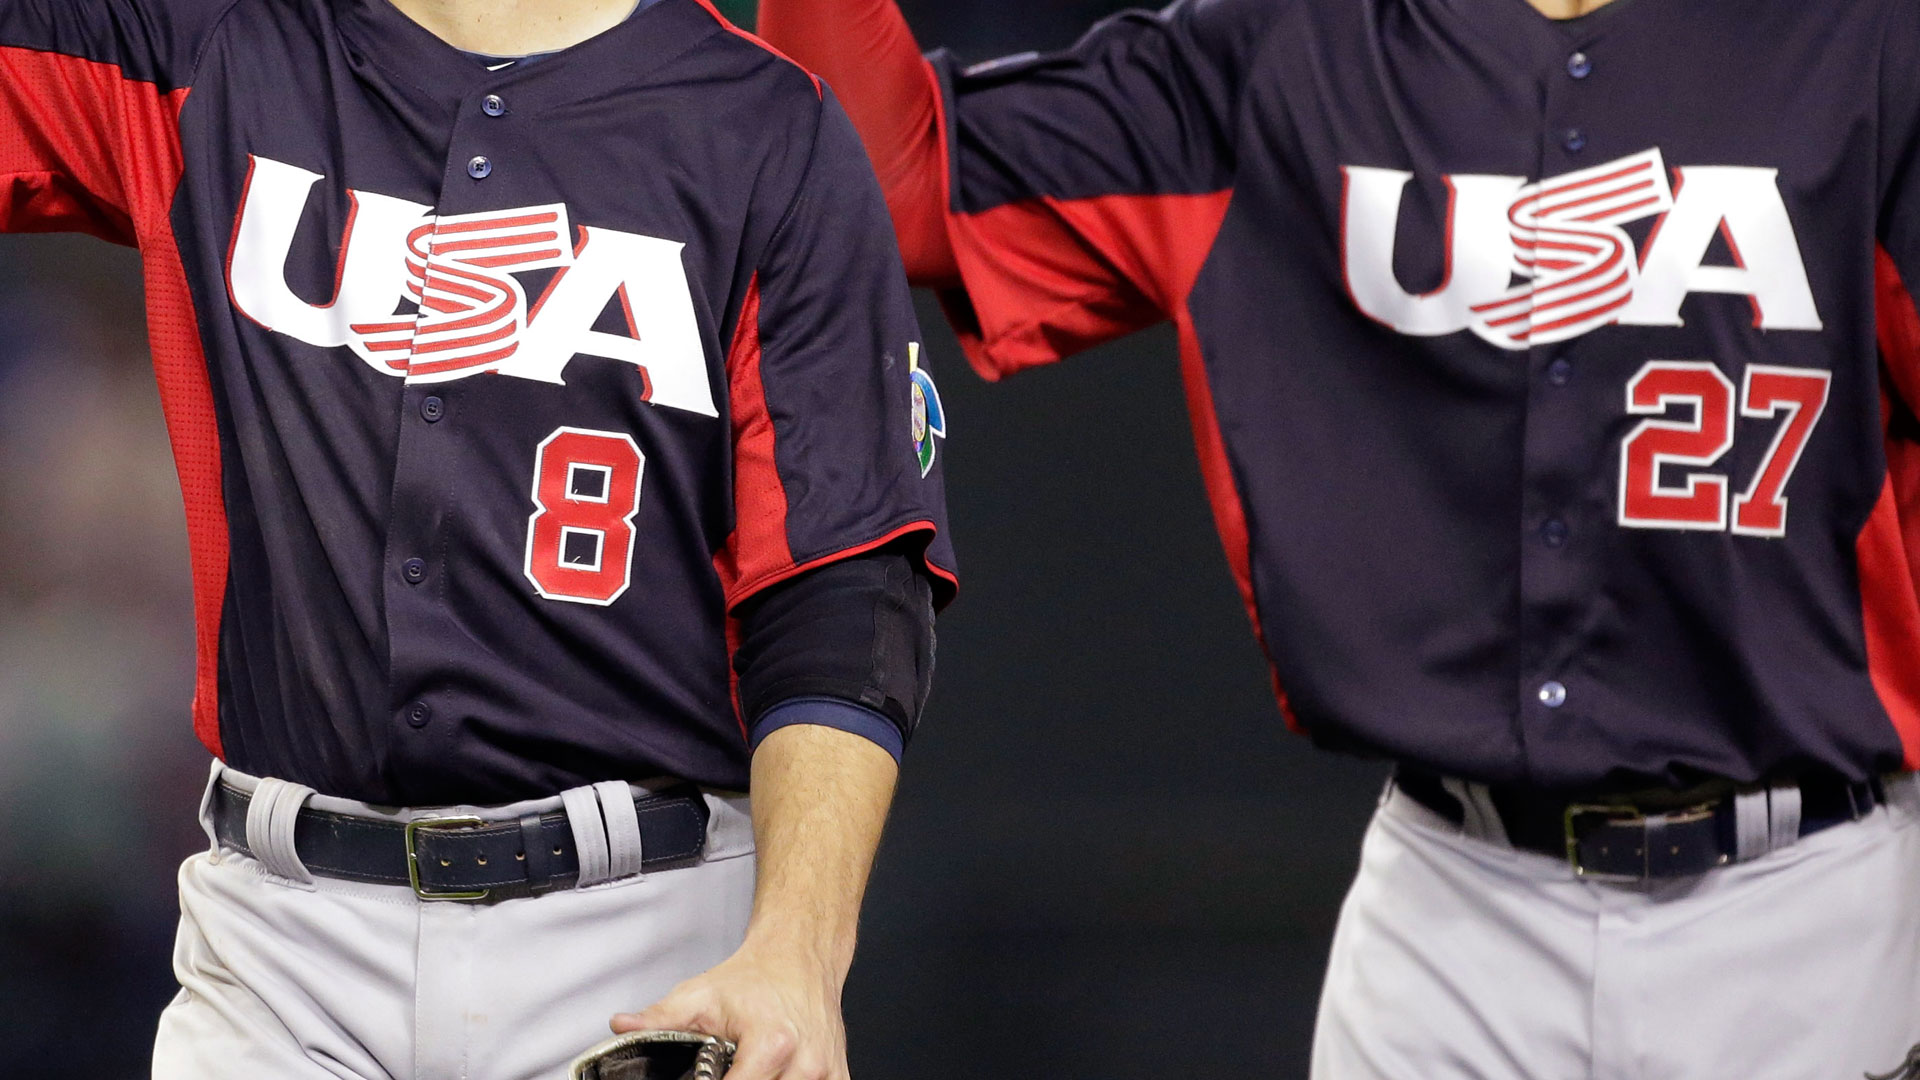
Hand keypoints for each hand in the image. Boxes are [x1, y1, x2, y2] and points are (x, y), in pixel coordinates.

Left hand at [611, 941, 848, 1079]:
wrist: (800, 957)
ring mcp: (825, 1074)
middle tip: (718, 1071)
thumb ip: (659, 1019)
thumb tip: (622, 1026)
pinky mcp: (838, 1078)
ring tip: (746, 1072)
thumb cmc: (756, 978)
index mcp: (771, 1044)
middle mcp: (805, 1063)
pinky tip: (776, 1078)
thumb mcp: (701, 994)